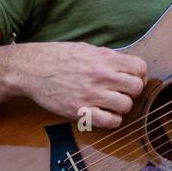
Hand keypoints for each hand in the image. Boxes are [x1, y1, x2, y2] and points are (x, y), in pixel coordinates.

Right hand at [11, 42, 147, 127]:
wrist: (31, 68)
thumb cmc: (57, 57)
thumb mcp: (87, 49)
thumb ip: (109, 57)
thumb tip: (128, 66)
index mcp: (104, 58)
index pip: (140, 68)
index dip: (138, 75)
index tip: (130, 78)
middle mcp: (100, 76)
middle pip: (136, 88)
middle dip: (132, 91)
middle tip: (121, 92)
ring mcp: (90, 95)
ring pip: (126, 106)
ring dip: (122, 107)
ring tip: (111, 104)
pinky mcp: (80, 111)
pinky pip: (110, 122)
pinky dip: (111, 120)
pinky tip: (104, 114)